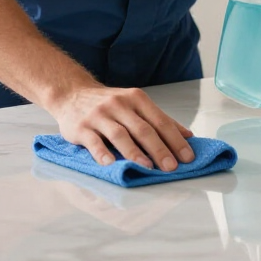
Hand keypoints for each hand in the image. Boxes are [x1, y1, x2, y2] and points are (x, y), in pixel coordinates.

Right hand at [51, 85, 194, 170]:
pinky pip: (93, 141)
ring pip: (120, 134)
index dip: (175, 139)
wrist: (72, 93)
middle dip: (159, 149)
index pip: (160, 121)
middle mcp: (119, 104)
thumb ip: (160, 119)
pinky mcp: (82, 127)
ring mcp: (99, 115)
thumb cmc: (109, 104)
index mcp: (136, 99)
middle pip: (142, 129)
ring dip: (135, 152)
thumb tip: (188, 135)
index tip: (187, 157)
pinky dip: (102, 153)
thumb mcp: (135, 105)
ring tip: (147, 167)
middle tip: (171, 167)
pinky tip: (110, 164)